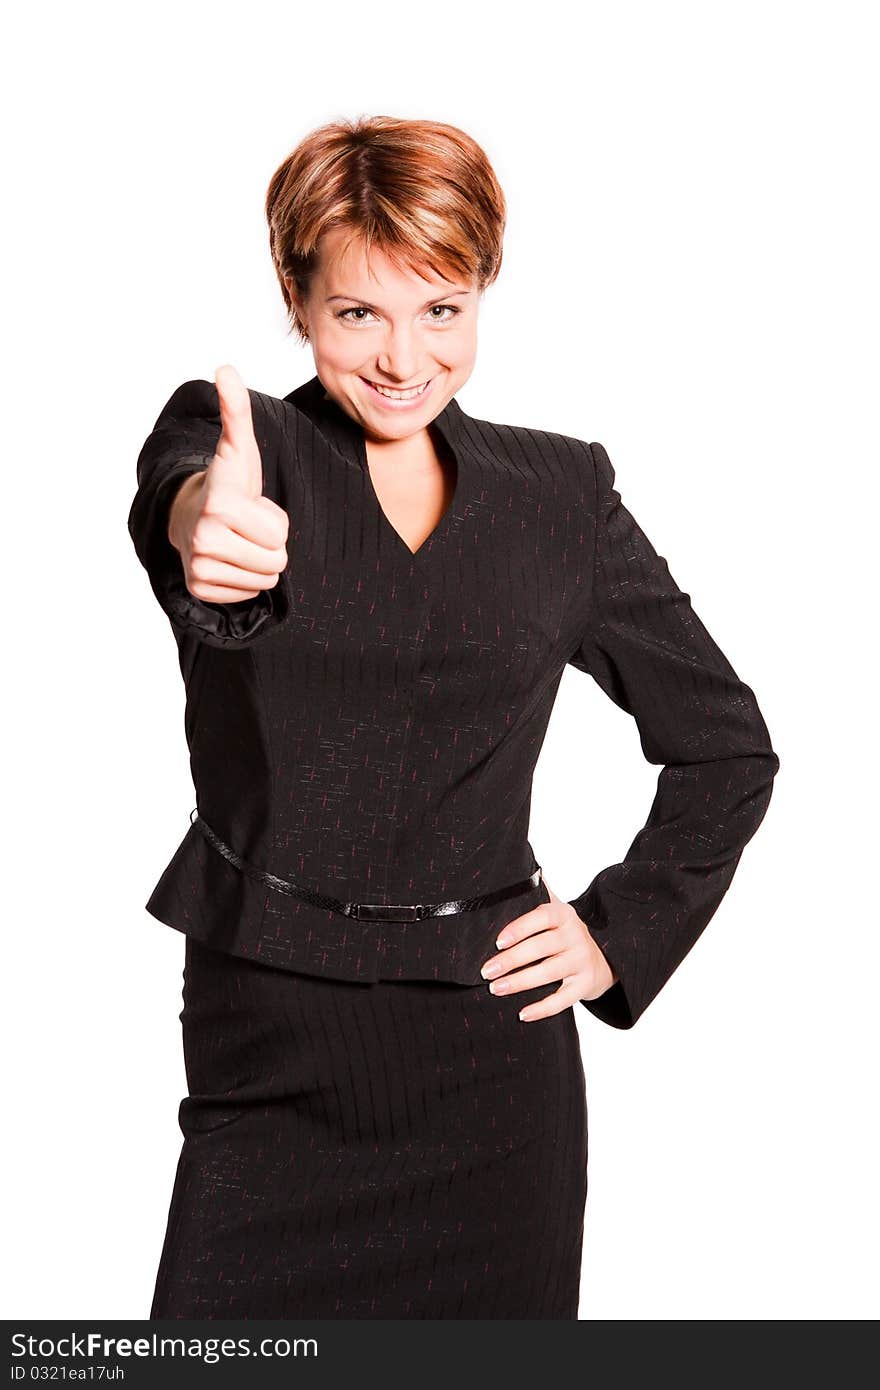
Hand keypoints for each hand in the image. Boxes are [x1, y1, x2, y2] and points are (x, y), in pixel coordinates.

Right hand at [168, 363, 289, 602]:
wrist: (190, 514)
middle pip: (276, 562)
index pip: (280, 535)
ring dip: (259, 562)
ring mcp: (198, 567)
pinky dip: (244, 580)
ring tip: (240, 540)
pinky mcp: (199, 588)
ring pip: (264, 580)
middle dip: (270, 545)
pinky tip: (229, 558)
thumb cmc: (228, 483)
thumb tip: (226, 370)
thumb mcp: (238, 447)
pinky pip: (247, 594)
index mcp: (218, 503)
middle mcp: (203, 538)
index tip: (252, 506)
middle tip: (248, 527)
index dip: (274, 521)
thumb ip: (236, 410)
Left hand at [479, 880, 617, 1021]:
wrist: (606, 955)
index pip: (541, 917)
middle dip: (511, 960)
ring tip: (495, 989)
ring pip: (549, 974)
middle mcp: (575, 936)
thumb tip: (513, 863)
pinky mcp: (585, 986)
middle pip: (541, 948)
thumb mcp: (556, 908)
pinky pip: (563, 1000)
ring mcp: (581, 962)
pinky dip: (543, 1009)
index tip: (497, 941)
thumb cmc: (566, 931)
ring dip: (520, 983)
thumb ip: (536, 890)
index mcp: (564, 915)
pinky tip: (522, 1014)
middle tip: (486, 971)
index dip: (519, 928)